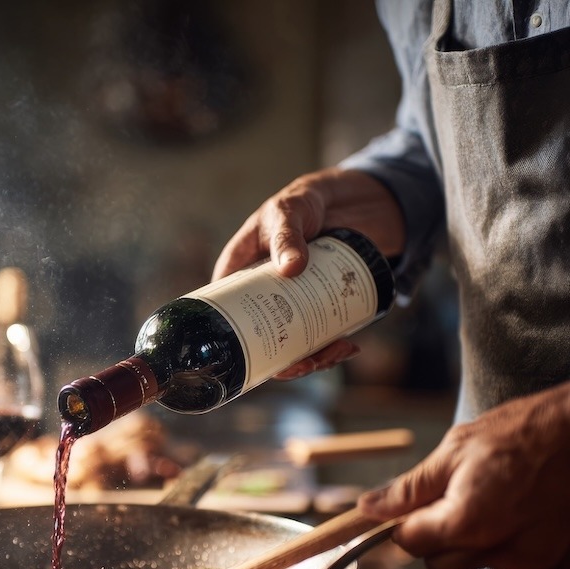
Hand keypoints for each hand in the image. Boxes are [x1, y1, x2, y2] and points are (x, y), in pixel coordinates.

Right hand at [212, 167, 405, 379]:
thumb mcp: (286, 215)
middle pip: (262, 342)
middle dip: (286, 363)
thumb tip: (291, 268)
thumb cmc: (301, 201)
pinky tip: (348, 346)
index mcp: (237, 276)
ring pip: (293, 344)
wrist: (345, 199)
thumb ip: (286, 237)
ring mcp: (288, 304)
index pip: (227, 318)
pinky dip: (332, 346)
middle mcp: (259, 297)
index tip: (261, 361)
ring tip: (336, 352)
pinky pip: (318, 334)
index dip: (239, 347)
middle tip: (307, 363)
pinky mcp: (314, 306)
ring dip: (315, 358)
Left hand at [358, 382, 569, 568]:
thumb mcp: (456, 450)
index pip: (409, 544)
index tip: (410, 505)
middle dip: (433, 534)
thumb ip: (408, 488)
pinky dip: (502, 541)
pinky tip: (515, 508)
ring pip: (472, 563)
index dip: (402, 523)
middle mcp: (501, 552)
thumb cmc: (524, 433)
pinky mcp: (553, 562)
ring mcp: (531, 561)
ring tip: (488, 496)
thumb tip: (368, 508)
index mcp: (468, 523)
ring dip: (467, 539)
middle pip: (438, 562)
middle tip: (450, 495)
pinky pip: (508, 561)